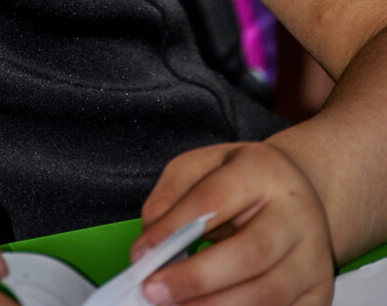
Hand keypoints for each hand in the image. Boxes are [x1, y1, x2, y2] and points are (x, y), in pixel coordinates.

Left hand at [130, 142, 335, 305]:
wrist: (298, 193)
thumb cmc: (244, 181)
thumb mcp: (202, 167)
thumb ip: (170, 197)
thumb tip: (150, 241)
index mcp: (263, 171)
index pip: (215, 200)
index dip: (174, 229)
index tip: (141, 254)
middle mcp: (297, 213)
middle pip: (249, 253)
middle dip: (196, 279)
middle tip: (154, 291)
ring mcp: (314, 257)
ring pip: (267, 295)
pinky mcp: (318, 292)